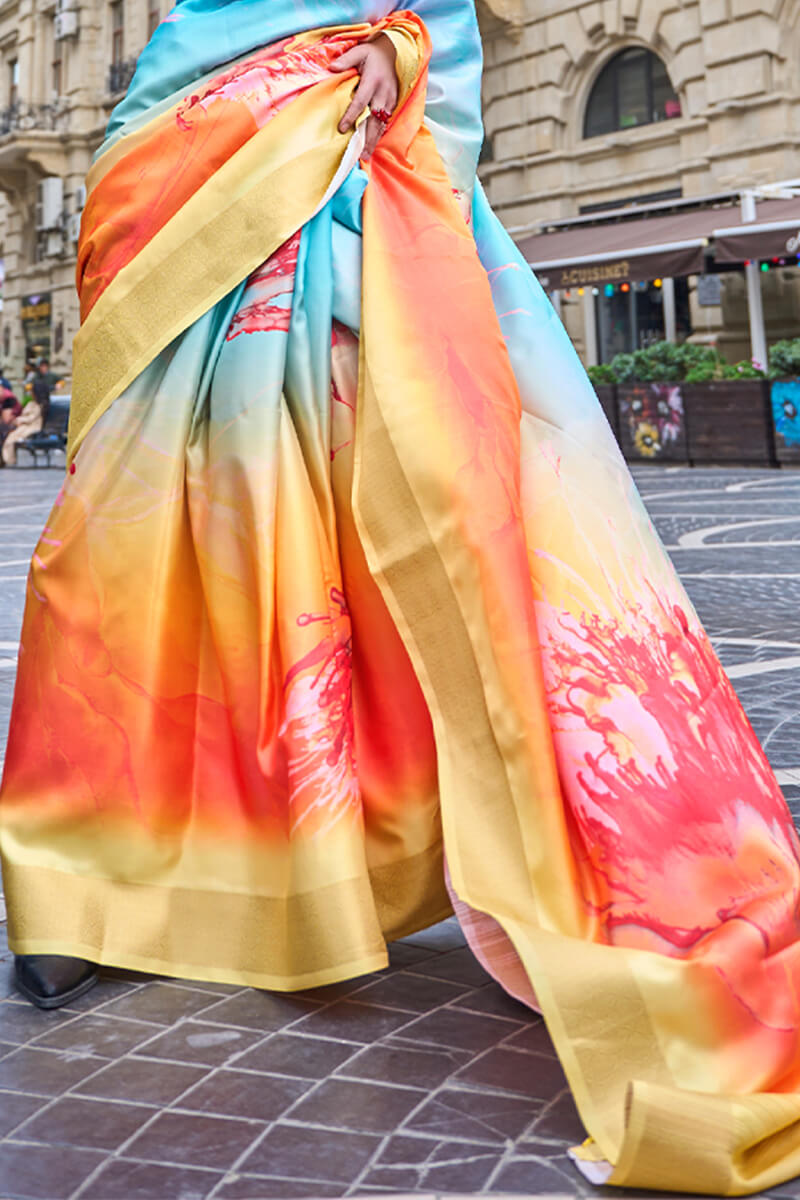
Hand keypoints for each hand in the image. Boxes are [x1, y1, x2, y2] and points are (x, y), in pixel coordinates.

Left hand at [331, 33, 398, 160]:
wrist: (393, 52)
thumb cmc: (373, 53)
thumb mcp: (359, 51)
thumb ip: (345, 60)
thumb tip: (332, 68)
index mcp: (372, 81)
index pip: (360, 102)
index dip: (351, 116)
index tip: (341, 128)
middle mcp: (383, 93)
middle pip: (374, 120)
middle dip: (367, 138)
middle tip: (359, 154)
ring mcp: (390, 99)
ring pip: (381, 124)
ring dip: (374, 141)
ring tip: (365, 155)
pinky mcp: (393, 103)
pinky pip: (385, 122)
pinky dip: (379, 134)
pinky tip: (372, 145)